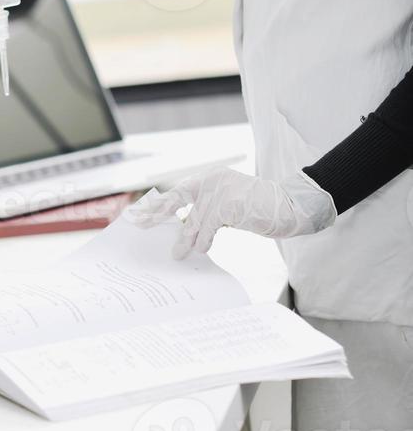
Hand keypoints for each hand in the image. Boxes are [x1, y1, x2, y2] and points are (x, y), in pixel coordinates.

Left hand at [128, 168, 336, 257]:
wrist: (289, 206)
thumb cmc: (259, 208)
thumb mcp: (228, 206)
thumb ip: (208, 213)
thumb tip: (185, 232)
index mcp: (211, 177)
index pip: (179, 190)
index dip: (161, 203)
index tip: (142, 212)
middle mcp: (212, 179)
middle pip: (178, 198)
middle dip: (158, 213)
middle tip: (141, 224)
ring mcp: (220, 190)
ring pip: (194, 219)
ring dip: (185, 239)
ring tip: (177, 253)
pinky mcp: (228, 204)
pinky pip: (208, 227)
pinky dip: (204, 240)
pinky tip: (200, 250)